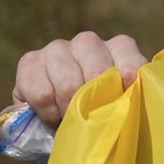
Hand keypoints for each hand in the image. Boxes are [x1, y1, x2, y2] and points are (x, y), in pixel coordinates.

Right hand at [13, 32, 148, 124]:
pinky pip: (42, 94)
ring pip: (68, 83)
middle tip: (95, 121)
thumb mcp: (123, 102)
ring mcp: (58, 48)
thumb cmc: (102, 110)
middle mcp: (88, 42)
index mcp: (120, 47)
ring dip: (71, 111)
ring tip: (73, 120)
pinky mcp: (30, 61)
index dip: (129, 77)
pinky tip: (54, 116)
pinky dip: (49, 113)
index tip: (127, 94)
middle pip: (97, 71)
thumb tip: (133, 98)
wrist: (64, 119)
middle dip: (97, 103)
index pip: (128, 57)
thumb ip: (131, 95)